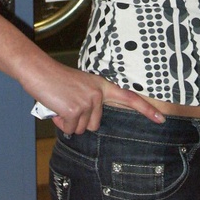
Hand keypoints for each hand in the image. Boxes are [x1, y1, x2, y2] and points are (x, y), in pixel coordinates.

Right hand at [28, 61, 164, 134]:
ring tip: (60, 103)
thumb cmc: (55, 80)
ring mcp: (88, 102)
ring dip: (69, 122)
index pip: (129, 98)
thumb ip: (90, 102)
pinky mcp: (75, 109)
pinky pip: (70, 129)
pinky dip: (60, 122)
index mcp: (102, 86)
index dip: (146, 109)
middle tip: (67, 104)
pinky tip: (55, 107)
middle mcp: (99, 94)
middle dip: (80, 121)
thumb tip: (90, 123)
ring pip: (81, 129)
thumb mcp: (80, 87)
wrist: (38, 70)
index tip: (161, 119)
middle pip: (95, 125)